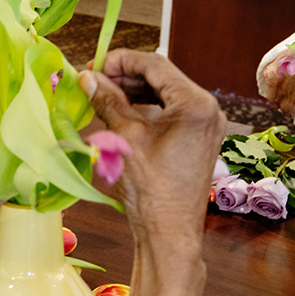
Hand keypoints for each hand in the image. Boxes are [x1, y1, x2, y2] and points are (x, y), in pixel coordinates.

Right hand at [81, 49, 224, 295]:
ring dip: (133, 92)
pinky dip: (145, 109)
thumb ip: (107, 102)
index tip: (93, 66)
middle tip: (93, 80)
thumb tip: (86, 77)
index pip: (155, 64)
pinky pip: (170, 113)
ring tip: (102, 96)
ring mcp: (205, 126)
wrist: (169, 235)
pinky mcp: (198, 140)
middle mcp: (208, 109)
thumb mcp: (125, 139)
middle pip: (161, 77)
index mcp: (196, 104)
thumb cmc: (150, 190)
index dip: (121, 60)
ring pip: (164, 94)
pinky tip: (120, 113)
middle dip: (126, 76)